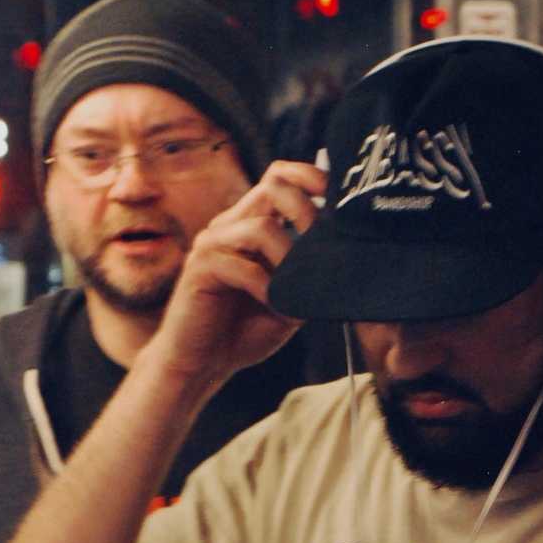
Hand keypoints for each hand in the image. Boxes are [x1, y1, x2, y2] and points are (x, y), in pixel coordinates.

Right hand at [151, 160, 326, 388]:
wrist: (199, 365)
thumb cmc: (241, 332)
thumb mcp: (288, 298)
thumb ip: (305, 273)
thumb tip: (342, 255)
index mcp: (248, 226)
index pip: (277, 179)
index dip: (307, 177)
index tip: (333, 194)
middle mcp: (228, 227)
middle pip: (271, 188)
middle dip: (306, 213)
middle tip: (322, 247)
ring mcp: (211, 245)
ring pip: (261, 227)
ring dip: (288, 261)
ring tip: (295, 293)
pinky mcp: (200, 268)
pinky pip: (243, 266)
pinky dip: (268, 290)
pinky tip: (275, 308)